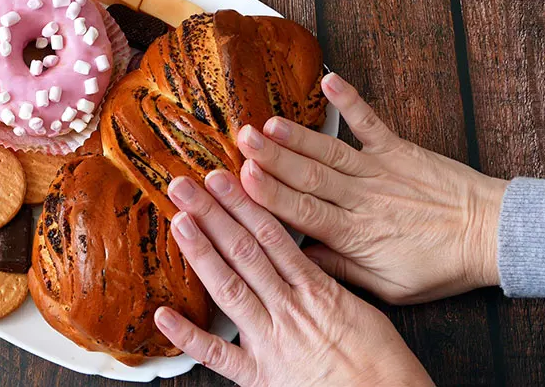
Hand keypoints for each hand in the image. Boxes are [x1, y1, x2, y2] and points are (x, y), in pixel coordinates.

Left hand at [154, 171, 433, 385]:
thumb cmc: (382, 362)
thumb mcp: (360, 309)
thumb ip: (325, 281)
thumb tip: (303, 258)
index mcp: (316, 289)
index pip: (272, 236)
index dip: (244, 204)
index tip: (223, 179)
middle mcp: (288, 308)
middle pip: (244, 252)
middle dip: (213, 214)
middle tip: (185, 185)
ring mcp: (270, 340)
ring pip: (231, 287)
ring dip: (202, 252)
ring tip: (179, 221)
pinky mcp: (259, 375)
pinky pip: (218, 354)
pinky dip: (188, 335)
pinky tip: (162, 314)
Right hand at [236, 73, 507, 304]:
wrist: (491, 234)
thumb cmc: (440, 264)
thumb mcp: (389, 286)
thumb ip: (343, 269)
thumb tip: (301, 258)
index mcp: (356, 234)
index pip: (304, 212)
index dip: (271, 194)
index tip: (243, 178)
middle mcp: (362, 198)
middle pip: (309, 176)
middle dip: (271, 158)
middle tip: (241, 140)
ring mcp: (380, 169)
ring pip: (329, 151)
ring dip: (296, 135)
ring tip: (266, 122)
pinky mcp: (398, 149)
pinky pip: (370, 122)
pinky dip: (350, 101)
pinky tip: (329, 80)